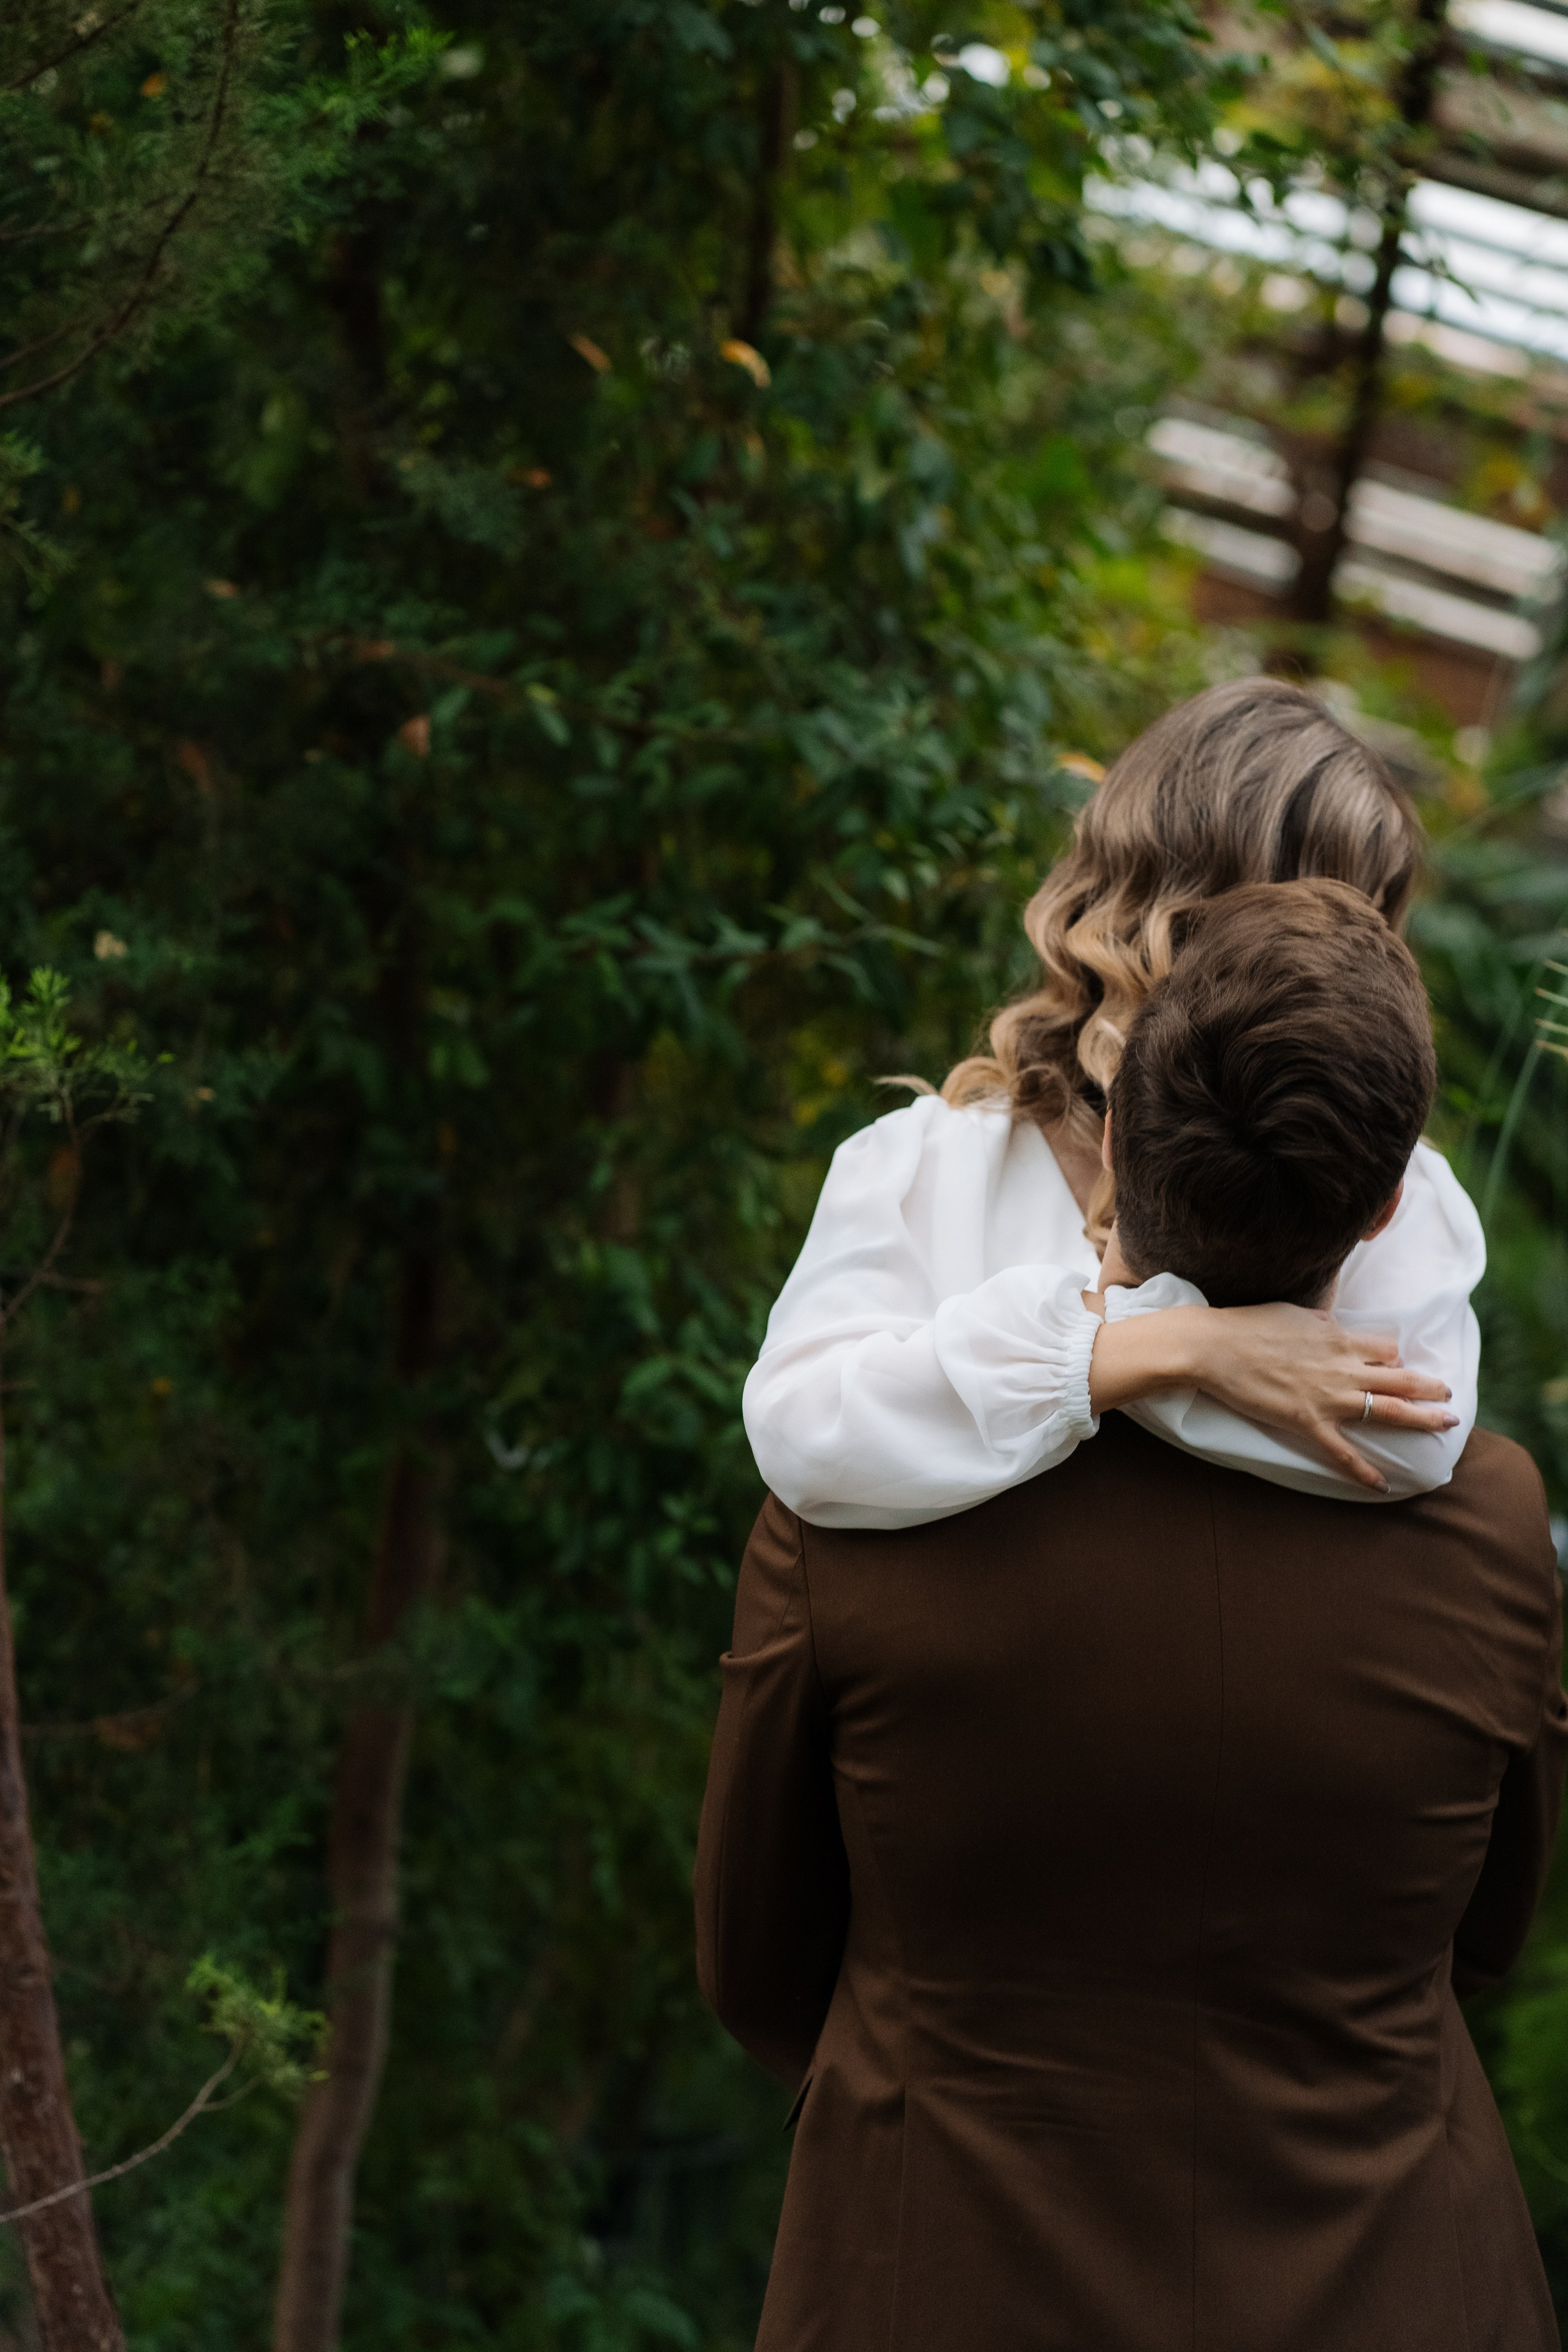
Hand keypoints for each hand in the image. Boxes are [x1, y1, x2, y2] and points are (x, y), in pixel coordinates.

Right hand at [1184, 1302, 1457, 1492]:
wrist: (1215, 1348)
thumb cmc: (1248, 1325)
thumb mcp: (1293, 1314)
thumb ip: (1319, 1324)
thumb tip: (1331, 1325)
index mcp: (1339, 1340)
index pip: (1385, 1349)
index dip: (1396, 1357)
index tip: (1398, 1365)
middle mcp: (1343, 1368)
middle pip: (1402, 1378)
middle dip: (1430, 1387)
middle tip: (1449, 1393)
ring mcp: (1329, 1398)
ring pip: (1388, 1410)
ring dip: (1422, 1418)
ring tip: (1447, 1424)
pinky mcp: (1308, 1422)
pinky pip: (1343, 1451)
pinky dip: (1364, 1471)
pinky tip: (1382, 1485)